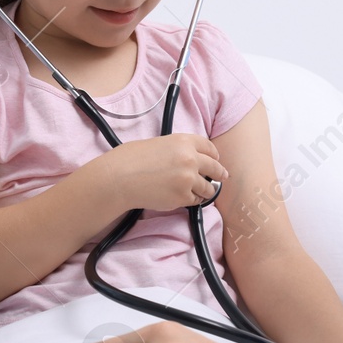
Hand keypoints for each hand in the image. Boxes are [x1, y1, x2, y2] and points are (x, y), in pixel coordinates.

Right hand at [91, 134, 228, 212]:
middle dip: (219, 173)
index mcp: (184, 141)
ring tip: (200, 192)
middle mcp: (191, 159)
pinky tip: (183, 198)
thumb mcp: (159, 143)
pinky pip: (195, 200)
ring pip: (208, 188)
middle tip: (222, 177)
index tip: (215, 160)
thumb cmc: (131, 159)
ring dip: (205, 190)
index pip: (209, 148)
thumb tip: (187, 159)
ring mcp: (189, 179)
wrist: (120, 178)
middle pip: (215, 167)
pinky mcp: (183, 197)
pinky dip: (192, 200)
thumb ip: (177, 150)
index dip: (214, 155)